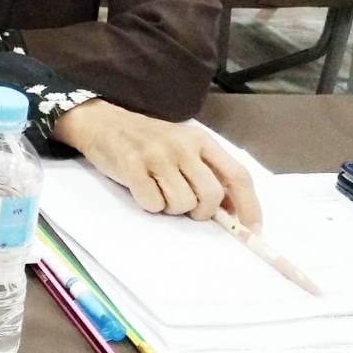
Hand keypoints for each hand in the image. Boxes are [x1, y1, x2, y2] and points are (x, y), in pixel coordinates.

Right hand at [51, 99, 262, 228]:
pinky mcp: (132, 165)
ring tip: (159, 192)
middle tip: (187, 208)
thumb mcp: (183, 147)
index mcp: (201, 140)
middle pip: (210, 195)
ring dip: (171, 208)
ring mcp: (157, 154)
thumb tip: (231, 210)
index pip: (237, 175)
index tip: (251, 230)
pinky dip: (149, 204)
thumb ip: (207, 171)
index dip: (249, 206)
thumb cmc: (146, 140)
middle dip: (202, 212)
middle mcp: (182, 145)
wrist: (101, 122)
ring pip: (182, 203)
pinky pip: (153, 203)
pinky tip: (142, 189)